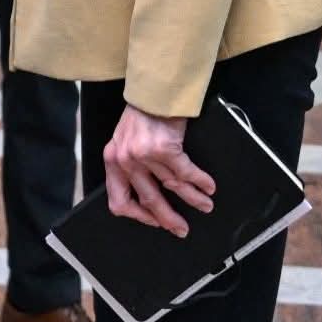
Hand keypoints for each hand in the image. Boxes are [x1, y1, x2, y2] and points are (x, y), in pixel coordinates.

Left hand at [103, 104, 215, 236]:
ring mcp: (144, 155)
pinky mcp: (164, 149)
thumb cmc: (140, 117)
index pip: (119, 201)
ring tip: (205, 205)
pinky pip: (186, 173)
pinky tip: (208, 186)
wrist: (153, 93)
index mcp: (112, 162)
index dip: (139, 217)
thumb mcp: (124, 143)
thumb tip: (149, 195)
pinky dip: (200, 182)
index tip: (154, 221)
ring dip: (193, 199)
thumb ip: (130, 167)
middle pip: (149, 200)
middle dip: (169, 219)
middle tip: (181, 229)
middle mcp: (126, 161)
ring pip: (172, 187)